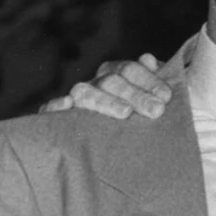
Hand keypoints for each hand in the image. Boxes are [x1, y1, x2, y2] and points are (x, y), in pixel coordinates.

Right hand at [38, 53, 172, 119]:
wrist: (116, 156)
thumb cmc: (144, 125)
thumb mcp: (154, 104)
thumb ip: (156, 81)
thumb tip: (149, 59)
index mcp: (117, 76)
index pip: (129, 70)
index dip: (148, 80)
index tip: (166, 97)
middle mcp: (95, 85)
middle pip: (110, 80)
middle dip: (135, 94)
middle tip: (157, 111)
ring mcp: (76, 100)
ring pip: (85, 91)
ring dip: (106, 101)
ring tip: (126, 114)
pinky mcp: (57, 120)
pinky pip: (48, 110)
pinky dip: (54, 107)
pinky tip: (66, 105)